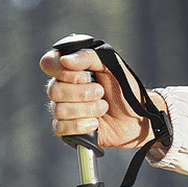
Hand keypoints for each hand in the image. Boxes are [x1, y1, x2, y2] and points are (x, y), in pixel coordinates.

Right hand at [40, 48, 163, 149]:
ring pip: (58, 110)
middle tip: (101, 93)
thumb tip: (65, 60)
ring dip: (86, 109)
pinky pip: (60, 128)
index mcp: (71, 70)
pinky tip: (95, 123)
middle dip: (82, 93)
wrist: (139, 116)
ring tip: (103, 107)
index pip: (48, 64)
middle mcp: (64, 88)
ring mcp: (65, 109)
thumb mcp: (111, 65)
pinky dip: (80, 125)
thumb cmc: (126, 89)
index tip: (84, 76)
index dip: (62, 71)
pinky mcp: (70, 129)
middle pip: (53, 90)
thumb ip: (89, 57)